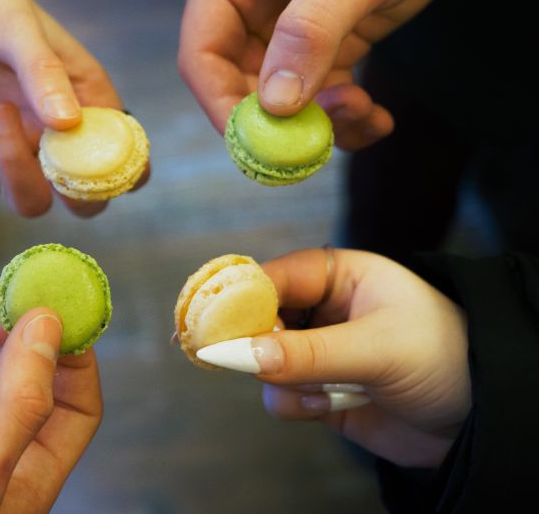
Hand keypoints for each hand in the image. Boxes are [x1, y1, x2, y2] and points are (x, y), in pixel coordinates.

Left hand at [0, 0, 127, 216]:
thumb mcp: (17, 26)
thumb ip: (44, 73)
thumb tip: (68, 124)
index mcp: (86, 101)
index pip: (125, 158)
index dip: (124, 174)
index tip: (103, 164)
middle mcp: (55, 134)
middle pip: (83, 199)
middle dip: (73, 196)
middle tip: (50, 159)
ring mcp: (14, 147)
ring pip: (32, 202)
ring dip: (16, 169)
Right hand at [179, 0, 488, 149]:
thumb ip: (310, 34)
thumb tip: (276, 104)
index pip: (202, 54)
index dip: (221, 104)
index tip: (256, 143)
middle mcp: (247, 6)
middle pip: (238, 87)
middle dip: (279, 121)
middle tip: (319, 140)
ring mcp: (283, 30)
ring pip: (282, 102)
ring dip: (319, 123)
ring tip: (365, 113)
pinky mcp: (321, 46)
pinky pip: (319, 97)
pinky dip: (344, 118)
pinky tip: (376, 118)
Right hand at [199, 248, 470, 467]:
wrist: (483, 422)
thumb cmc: (444, 358)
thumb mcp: (378, 348)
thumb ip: (308, 352)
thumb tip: (237, 353)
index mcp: (341, 276)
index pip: (278, 275)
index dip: (244, 294)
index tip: (213, 318)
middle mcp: (324, 310)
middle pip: (262, 316)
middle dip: (253, 340)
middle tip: (236, 357)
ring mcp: (320, 351)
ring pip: (265, 358)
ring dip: (277, 376)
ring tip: (311, 390)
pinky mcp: (320, 391)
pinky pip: (282, 393)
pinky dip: (291, 402)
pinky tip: (320, 406)